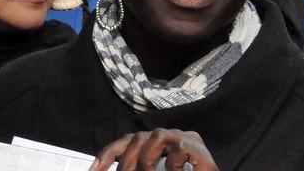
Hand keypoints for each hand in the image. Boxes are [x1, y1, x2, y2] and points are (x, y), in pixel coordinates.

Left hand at [89, 129, 216, 170]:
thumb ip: (140, 170)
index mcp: (152, 144)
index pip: (124, 143)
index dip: (106, 156)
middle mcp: (165, 136)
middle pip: (137, 138)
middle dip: (126, 162)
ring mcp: (182, 137)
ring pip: (155, 136)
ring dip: (147, 160)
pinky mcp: (197, 144)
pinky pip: (179, 149)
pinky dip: (173, 165)